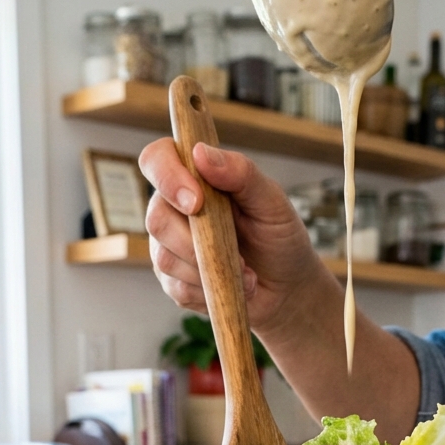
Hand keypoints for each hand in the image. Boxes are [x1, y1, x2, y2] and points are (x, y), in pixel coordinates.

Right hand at [138, 139, 329, 335]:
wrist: (287, 286)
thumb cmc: (279, 236)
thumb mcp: (271, 201)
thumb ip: (241, 173)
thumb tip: (201, 154)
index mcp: (194, 177)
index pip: (157, 160)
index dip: (167, 177)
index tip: (197, 202)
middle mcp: (174, 208)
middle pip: (157, 217)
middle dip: (194, 241)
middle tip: (237, 255)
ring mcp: (170, 246)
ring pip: (164, 258)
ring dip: (209, 269)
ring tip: (245, 273)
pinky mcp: (174, 281)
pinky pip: (177, 287)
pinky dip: (209, 291)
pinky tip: (233, 287)